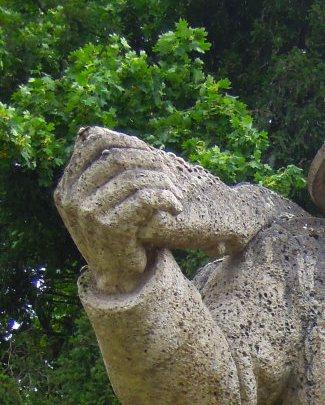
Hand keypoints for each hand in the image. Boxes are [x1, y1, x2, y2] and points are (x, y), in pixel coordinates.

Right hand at [55, 127, 182, 293]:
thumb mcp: (102, 199)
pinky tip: (175, 208)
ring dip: (163, 183)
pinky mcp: (109, 228)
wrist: (120, 275)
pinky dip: (166, 199)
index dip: (127, 140)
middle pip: (116, 157)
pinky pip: (144, 200)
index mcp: (67, 186)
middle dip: (151, 162)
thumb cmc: (120, 232)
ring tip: (177, 194)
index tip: (152, 152)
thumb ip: (99, 172)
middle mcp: (71, 198)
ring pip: (133, 178)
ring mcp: (87, 214)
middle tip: (172, 175)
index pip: (94, 142)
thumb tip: (92, 130)